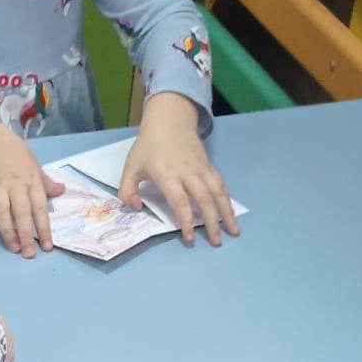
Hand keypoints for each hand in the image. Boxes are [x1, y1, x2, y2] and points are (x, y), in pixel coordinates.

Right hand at [0, 111, 63, 257]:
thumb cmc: (15, 155)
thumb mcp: (34, 165)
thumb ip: (46, 182)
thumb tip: (61, 191)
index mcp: (31, 181)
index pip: (40, 208)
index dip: (44, 228)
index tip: (47, 246)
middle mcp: (14, 185)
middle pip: (22, 212)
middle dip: (26, 234)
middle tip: (29, 254)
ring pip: (2, 211)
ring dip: (7, 231)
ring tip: (12, 248)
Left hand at [122, 93, 238, 247]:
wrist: (169, 120)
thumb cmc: (148, 146)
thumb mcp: (131, 167)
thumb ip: (127, 190)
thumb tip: (136, 208)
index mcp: (168, 174)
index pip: (180, 201)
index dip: (186, 220)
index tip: (189, 238)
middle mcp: (188, 172)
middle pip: (204, 199)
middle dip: (212, 222)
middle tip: (216, 242)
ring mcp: (201, 168)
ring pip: (218, 192)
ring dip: (227, 212)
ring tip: (234, 230)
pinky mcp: (208, 166)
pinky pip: (220, 184)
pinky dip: (227, 199)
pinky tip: (230, 213)